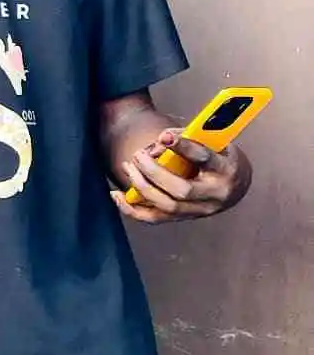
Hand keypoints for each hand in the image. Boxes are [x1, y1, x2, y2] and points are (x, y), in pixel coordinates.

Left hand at [111, 128, 251, 223]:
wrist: (236, 183)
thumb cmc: (220, 156)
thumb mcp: (214, 140)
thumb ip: (188, 136)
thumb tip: (159, 142)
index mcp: (226, 169)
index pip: (204, 159)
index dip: (183, 147)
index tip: (163, 137)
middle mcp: (215, 195)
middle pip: (181, 190)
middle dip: (154, 172)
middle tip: (138, 155)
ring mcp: (200, 210)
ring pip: (167, 206)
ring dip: (142, 187)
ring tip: (129, 167)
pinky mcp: (184, 218)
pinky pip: (155, 218)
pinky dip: (133, 209)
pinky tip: (118, 195)